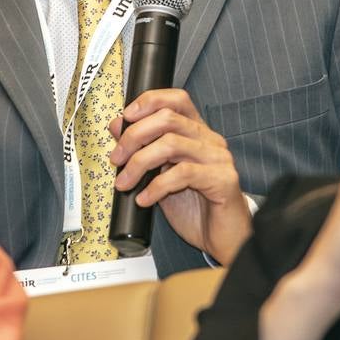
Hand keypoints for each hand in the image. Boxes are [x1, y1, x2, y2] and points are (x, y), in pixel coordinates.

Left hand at [109, 89, 249, 264]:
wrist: (223, 239)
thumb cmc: (196, 209)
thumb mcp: (161, 176)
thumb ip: (143, 151)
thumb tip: (118, 126)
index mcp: (197, 134)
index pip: (177, 100)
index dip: (150, 101)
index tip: (126, 117)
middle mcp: (210, 141)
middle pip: (169, 119)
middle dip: (134, 136)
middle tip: (116, 159)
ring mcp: (219, 159)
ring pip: (172, 144)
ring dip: (139, 162)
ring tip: (125, 183)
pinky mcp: (223, 180)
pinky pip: (183, 174)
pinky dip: (156, 186)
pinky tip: (145, 199)